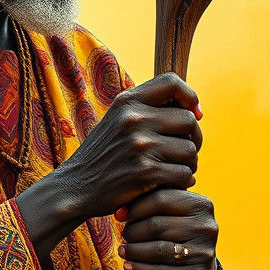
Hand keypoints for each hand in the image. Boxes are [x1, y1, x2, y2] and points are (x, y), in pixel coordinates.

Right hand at [55, 72, 202, 218]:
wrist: (75, 187)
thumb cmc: (104, 154)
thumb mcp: (118, 120)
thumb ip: (147, 109)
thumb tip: (193, 110)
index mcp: (127, 101)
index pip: (172, 82)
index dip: (190, 96)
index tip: (194, 114)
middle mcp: (133, 119)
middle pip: (188, 121)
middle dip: (193, 138)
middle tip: (184, 152)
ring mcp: (139, 145)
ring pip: (190, 150)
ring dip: (189, 163)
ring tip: (174, 169)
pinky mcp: (145, 172)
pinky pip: (184, 174)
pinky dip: (182, 181)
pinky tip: (169, 184)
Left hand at [119, 188, 218, 269]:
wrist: (198, 263)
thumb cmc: (177, 230)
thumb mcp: (172, 212)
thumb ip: (151, 202)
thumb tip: (120, 212)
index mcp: (201, 204)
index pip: (161, 199)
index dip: (135, 207)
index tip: (121, 215)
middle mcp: (206, 227)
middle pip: (157, 225)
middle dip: (133, 231)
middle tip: (123, 235)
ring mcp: (204, 252)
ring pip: (158, 250)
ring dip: (134, 251)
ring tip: (123, 250)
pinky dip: (140, 269)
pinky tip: (128, 266)